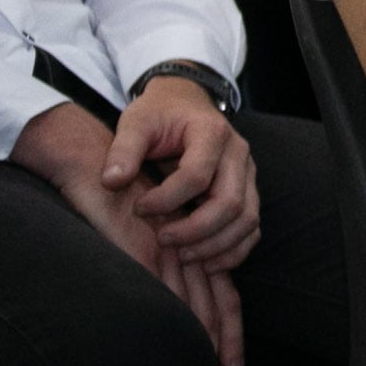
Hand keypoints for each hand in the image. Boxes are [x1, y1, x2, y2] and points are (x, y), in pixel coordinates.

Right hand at [14, 100, 247, 365]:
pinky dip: (171, 308)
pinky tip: (173, 333)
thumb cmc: (119, 199)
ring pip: (192, 295)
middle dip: (225, 335)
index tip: (232, 361)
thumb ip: (158, 264)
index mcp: (191, 246)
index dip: (228, 324)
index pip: (221, 290)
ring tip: (207, 364)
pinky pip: (160, 282)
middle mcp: (185, 247)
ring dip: (200, 328)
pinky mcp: (143, 246)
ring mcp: (165, 247)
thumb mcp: (146, 236)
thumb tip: (166, 301)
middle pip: (217, 296)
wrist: (98, 166)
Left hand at [108, 76, 261, 272]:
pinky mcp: (249, 190)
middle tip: (163, 239)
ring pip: (247, 219)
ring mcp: (248, 174)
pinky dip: (234, 249)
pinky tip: (207, 262)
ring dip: (216, 245)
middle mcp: (238, 154)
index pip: (197, 176)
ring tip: (183, 255)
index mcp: (212, 133)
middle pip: (230, 203)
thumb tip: (111, 181)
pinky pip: (253, 227)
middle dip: (195, 230)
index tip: (138, 208)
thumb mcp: (136, 122)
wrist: (185, 103)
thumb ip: (123, 150)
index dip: (166, 200)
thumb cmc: (159, 114)